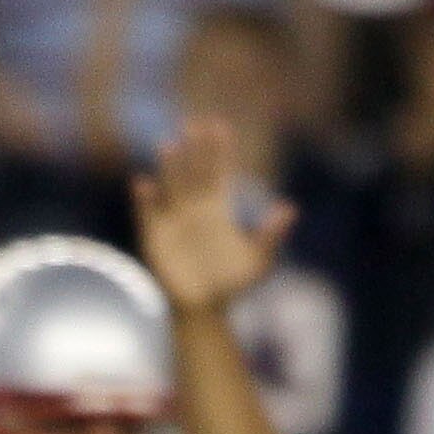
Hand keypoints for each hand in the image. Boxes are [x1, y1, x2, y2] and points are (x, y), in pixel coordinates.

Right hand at [135, 118, 292, 313]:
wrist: (204, 310)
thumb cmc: (232, 285)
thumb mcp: (259, 261)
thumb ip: (272, 235)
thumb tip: (290, 208)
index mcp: (217, 209)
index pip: (218, 173)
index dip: (219, 150)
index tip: (220, 126)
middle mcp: (194, 209)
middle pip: (193, 172)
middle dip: (193, 149)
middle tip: (193, 123)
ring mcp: (173, 221)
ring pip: (171, 187)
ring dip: (170, 167)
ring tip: (169, 145)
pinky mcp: (155, 237)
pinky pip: (149, 214)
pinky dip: (145, 200)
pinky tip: (144, 183)